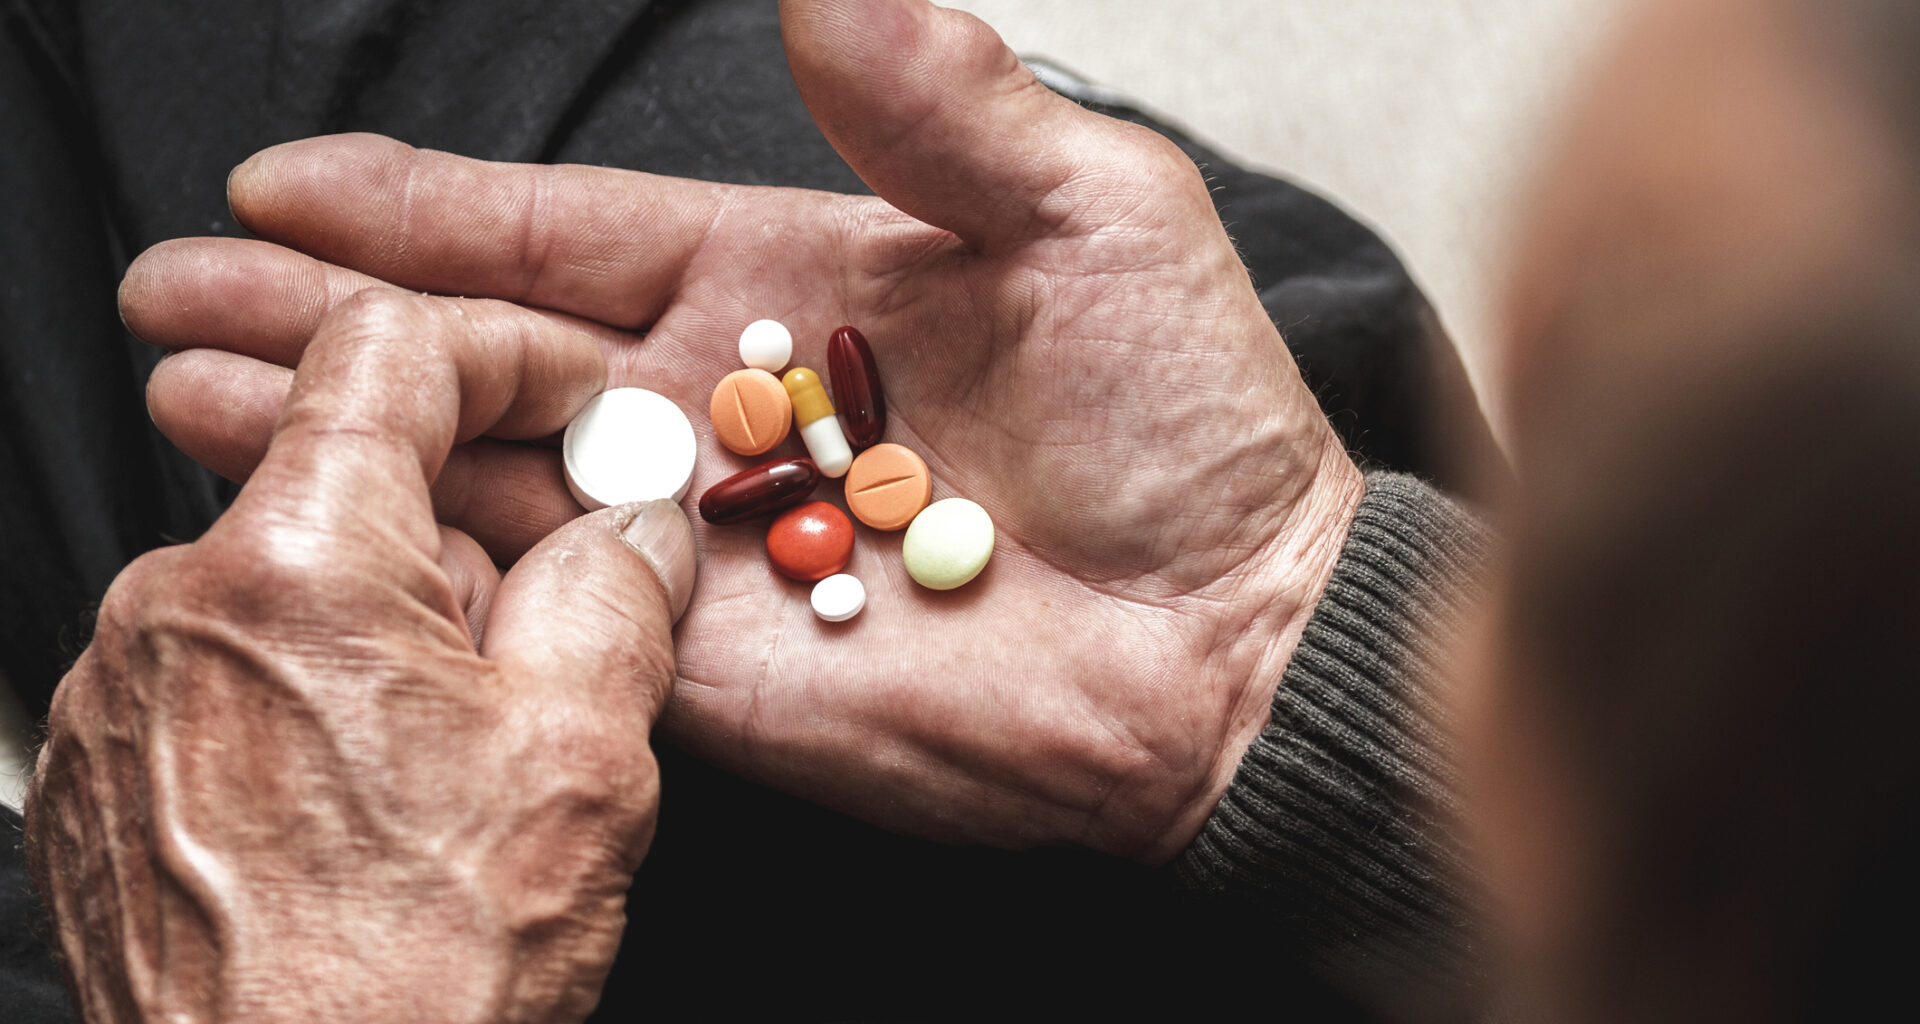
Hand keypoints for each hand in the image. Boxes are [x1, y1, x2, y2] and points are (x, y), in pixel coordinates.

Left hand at [27, 290, 695, 1022]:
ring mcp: (118, 695)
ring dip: (395, 635)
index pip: (386, 350)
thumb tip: (628, 531)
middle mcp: (170, 608)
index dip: (505, 352)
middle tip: (548, 655)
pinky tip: (375, 814)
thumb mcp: (582, 761)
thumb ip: (614, 595)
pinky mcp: (100, 775)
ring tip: (458, 777)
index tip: (569, 396)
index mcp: (293, 569)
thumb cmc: (414, 978)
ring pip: (296, 588)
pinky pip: (230, 676)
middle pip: (348, 487)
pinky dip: (317, 703)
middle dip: (465, 545)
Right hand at [127, 0, 1361, 861]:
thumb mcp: (1087, 212)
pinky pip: (541, 609)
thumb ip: (940, 103)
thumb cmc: (1190, 421)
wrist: (1235, 632)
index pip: (567, 233)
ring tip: (190, 384)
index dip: (427, 205)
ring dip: (339, 429)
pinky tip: (321, 526)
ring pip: (483, 472)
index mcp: (784, 284)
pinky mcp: (703, 663)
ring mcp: (701, 544)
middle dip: (327, 314)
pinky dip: (431, 567)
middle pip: (485, 347)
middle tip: (177, 284)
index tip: (292, 180)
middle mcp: (721, 412)